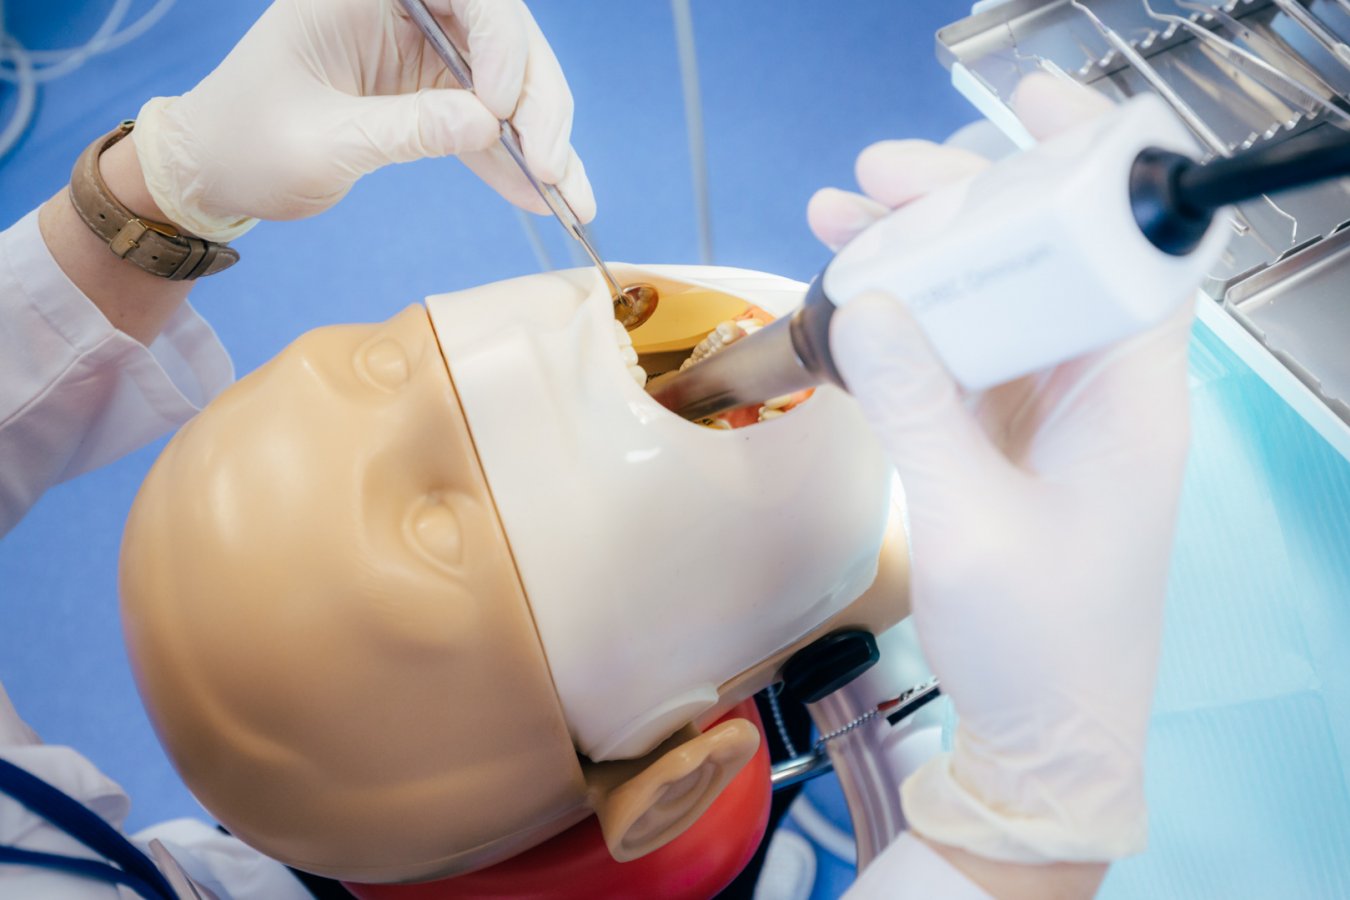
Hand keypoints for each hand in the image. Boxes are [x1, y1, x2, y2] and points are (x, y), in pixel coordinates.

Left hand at [133, 0, 592, 239]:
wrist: (214, 170)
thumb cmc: (245, 144)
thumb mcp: (322, 144)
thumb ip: (405, 130)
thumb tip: (489, 125)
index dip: (499, 42)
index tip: (500, 109)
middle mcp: (403, 8)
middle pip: (502, 36)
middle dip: (538, 100)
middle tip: (552, 165)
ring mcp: (422, 51)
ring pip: (509, 80)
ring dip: (543, 137)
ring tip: (572, 196)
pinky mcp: (430, 93)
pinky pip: (488, 121)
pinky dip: (517, 158)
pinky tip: (548, 196)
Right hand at [812, 75, 1189, 865]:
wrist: (1045, 737)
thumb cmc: (1034, 639)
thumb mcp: (970, 521)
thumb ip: (920, 406)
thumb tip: (865, 302)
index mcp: (1128, 402)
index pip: (1127, 253)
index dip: (1086, 171)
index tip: (1022, 112)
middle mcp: (1099, 394)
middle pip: (1044, 264)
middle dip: (968, 208)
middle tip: (876, 177)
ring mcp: (1053, 419)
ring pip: (997, 307)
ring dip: (927, 262)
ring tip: (844, 217)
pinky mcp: (1012, 445)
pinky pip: (965, 361)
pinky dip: (913, 326)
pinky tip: (854, 302)